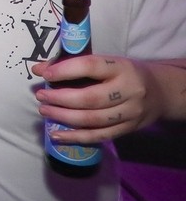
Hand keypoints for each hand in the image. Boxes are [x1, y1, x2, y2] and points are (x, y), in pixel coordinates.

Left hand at [32, 54, 177, 141]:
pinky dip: (75, 137)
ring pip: (93, 120)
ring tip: (45, 112)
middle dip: (60, 99)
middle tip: (41, 96)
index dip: (65, 70)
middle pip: (90, 98)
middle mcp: (128, 90)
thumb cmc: (124, 74)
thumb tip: (39, 68)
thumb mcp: (107, 63)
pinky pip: (98, 136)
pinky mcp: (128, 129)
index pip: (91, 66)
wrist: (161, 92)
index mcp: (121, 67)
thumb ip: (75, 64)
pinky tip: (57, 135)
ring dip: (63, 117)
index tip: (44, 74)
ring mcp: (130, 113)